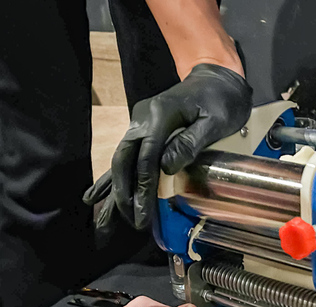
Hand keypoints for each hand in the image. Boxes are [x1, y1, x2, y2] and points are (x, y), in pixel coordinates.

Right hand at [83, 63, 251, 230]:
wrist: (215, 77)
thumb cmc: (220, 99)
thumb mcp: (214, 120)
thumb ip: (190, 143)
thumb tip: (166, 168)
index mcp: (159, 114)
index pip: (146, 157)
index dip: (143, 187)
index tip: (143, 213)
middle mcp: (141, 119)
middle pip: (124, 160)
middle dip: (124, 194)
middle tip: (132, 220)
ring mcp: (138, 124)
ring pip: (120, 161)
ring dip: (114, 191)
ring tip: (103, 221)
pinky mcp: (141, 131)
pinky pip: (124, 158)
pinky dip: (112, 180)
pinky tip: (95, 197)